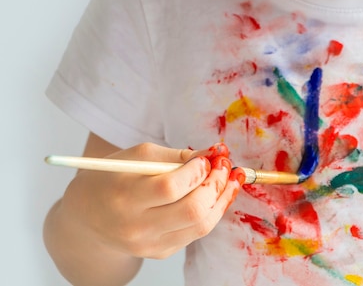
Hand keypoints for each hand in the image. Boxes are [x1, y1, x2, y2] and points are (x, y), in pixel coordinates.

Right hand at [60, 142, 245, 258]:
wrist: (87, 217)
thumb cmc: (114, 178)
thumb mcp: (138, 157)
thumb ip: (177, 155)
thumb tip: (216, 152)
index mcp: (125, 197)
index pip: (171, 187)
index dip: (197, 171)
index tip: (209, 157)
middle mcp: (136, 226)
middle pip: (192, 211)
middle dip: (217, 185)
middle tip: (226, 166)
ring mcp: (149, 244)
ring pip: (201, 226)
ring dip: (222, 199)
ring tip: (231, 179)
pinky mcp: (160, 252)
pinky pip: (196, 233)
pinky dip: (212, 212)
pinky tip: (217, 195)